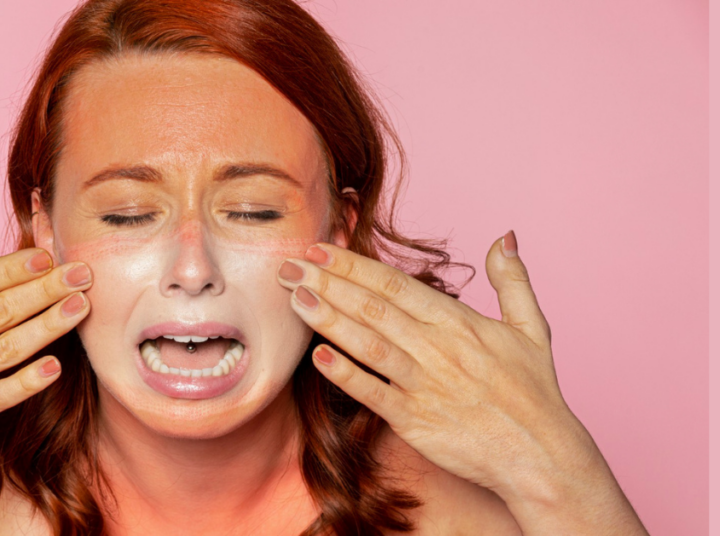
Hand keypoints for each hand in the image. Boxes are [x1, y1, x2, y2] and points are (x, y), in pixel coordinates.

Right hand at [0, 244, 91, 492]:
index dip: (13, 267)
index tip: (46, 254)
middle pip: (2, 308)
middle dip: (47, 288)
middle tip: (84, 273)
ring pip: (9, 346)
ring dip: (49, 325)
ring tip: (81, 308)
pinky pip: (1, 395)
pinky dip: (28, 382)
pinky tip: (55, 367)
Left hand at [276, 232, 645, 533]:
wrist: (541, 456)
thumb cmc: (534, 393)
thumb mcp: (532, 329)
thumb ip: (513, 280)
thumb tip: (505, 236)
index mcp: (459, 322)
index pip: (396, 284)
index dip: (354, 265)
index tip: (320, 248)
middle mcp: (437, 348)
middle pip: (373, 307)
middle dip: (328, 283)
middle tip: (289, 264)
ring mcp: (424, 384)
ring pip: (368, 344)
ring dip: (328, 319)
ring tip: (295, 298)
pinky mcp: (415, 420)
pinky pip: (373, 392)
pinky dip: (345, 374)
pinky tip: (319, 356)